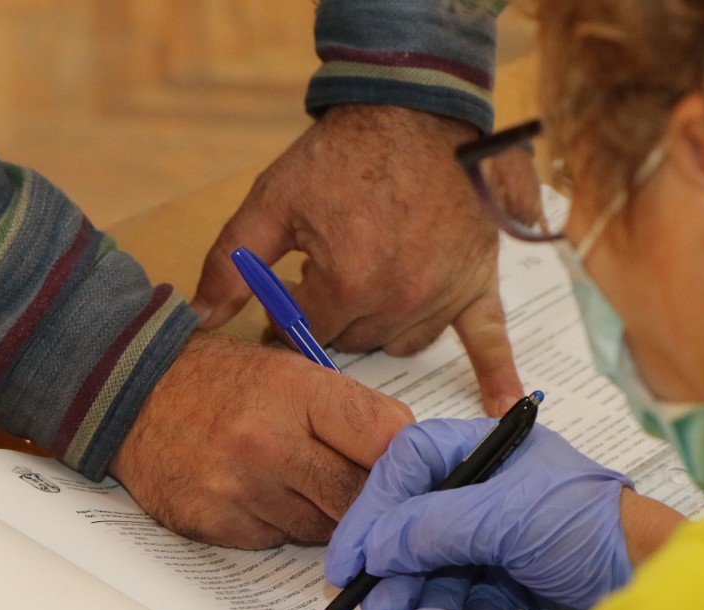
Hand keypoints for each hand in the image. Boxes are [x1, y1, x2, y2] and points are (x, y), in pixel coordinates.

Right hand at [109, 333, 412, 548]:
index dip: (408, 461)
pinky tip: (264, 496)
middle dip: (373, 500)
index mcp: (299, 392)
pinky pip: (279, 541)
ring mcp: (241, 488)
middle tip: (370, 492)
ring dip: (327, 516)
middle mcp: (270, 442)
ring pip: (324, 529)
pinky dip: (283, 526)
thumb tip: (409, 457)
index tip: (412, 470)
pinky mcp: (217, 525)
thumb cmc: (221, 381)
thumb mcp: (291, 371)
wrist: (132, 394)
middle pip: (360, 497)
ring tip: (303, 483)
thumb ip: (351, 412)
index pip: (387, 439)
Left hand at [192, 104, 525, 415]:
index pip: (304, 335)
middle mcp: (399, 299)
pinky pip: (488, 337)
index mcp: (345, 284)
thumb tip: (198, 320)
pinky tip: (506, 404)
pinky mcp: (478, 282)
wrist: (414, 110)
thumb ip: (231, 263)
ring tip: (370, 280)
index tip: (285, 293)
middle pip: (351, 341)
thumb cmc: (341, 155)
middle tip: (324, 278)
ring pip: (399, 341)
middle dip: (331, 316)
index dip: (287, 314)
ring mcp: (443, 293)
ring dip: (379, 324)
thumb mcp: (271, 200)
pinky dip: (497, 372)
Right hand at [326, 417, 632, 609]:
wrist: (648, 580)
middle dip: (390, 560)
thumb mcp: (506, 516)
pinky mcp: (507, 576)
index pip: (410, 465)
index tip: (351, 555)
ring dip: (411, 591)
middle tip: (369, 597)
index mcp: (488, 449)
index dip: (374, 507)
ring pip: (432, 562)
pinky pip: (459, 592)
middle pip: (415, 518)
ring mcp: (497, 534)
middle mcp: (488, 487)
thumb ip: (434, 526)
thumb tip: (375, 546)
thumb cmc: (592, 527)